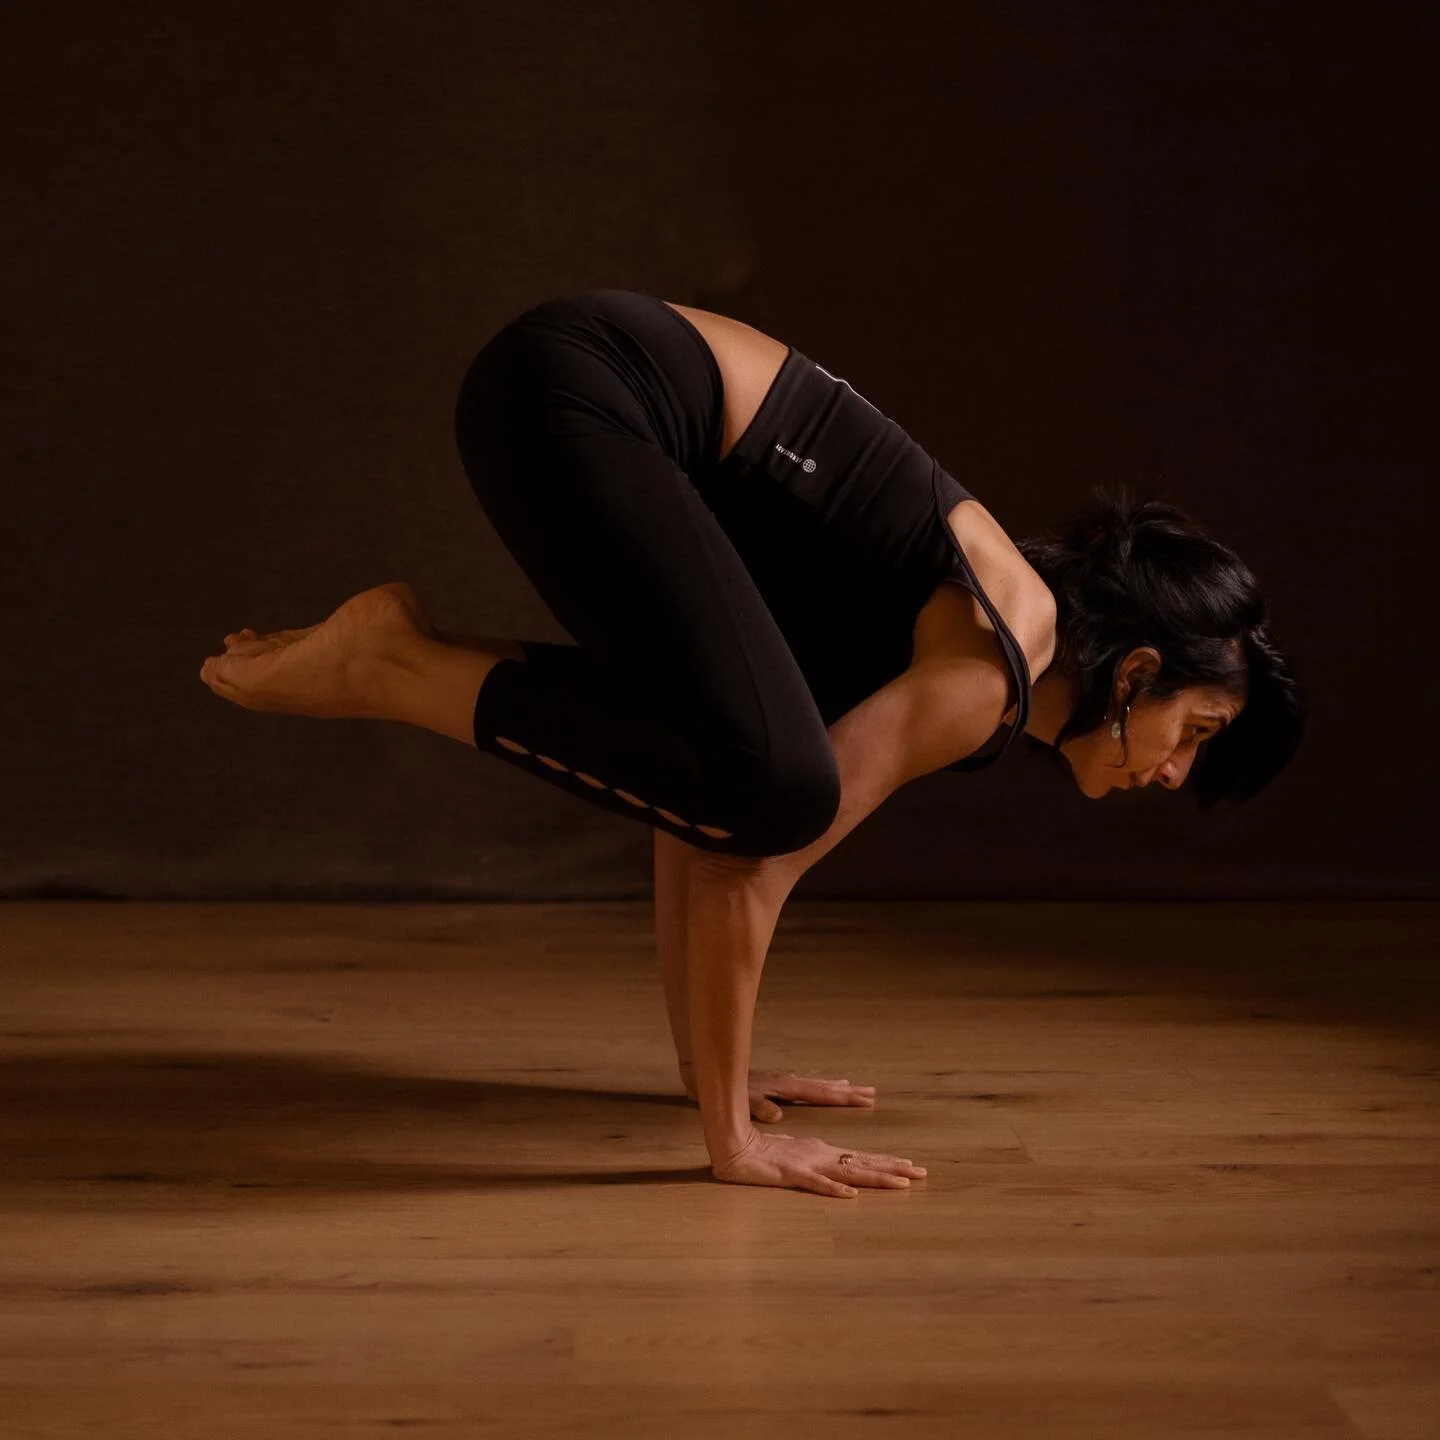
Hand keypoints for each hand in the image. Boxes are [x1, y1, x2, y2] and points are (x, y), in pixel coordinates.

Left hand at [681, 1067, 876, 1122]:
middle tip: (871, 1093)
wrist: (701, 1074)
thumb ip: (758, 1106)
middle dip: (847, 1092)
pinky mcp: (773, 1086)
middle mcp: (786, 1084)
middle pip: (823, 1087)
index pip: (819, 1093)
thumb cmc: (718, 1089)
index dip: (842, 1097)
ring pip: (814, 1085)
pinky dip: (818, 1088)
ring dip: (835, 1089)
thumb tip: (778, 1115)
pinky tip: (821, 1090)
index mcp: (782, 1088)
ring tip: (854, 1090)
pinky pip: (803, 1087)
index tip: (866, 1098)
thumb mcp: (737, 1099)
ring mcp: (780, 1084)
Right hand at [711, 1129, 925, 1197]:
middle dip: (893, 1168)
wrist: (733, 1145)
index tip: (910, 1166)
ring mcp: (807, 1165)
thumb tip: (837, 1177)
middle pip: (862, 1164)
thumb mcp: (793, 1160)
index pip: (859, 1159)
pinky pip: (815, 1184)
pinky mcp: (790, 1175)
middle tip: (922, 1172)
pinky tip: (850, 1195)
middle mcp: (820, 1156)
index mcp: (821, 1152)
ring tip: (902, 1183)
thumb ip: (814, 1167)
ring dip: (875, 1178)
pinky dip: (833, 1189)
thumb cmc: (761, 1153)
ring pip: (848, 1173)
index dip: (886, 1163)